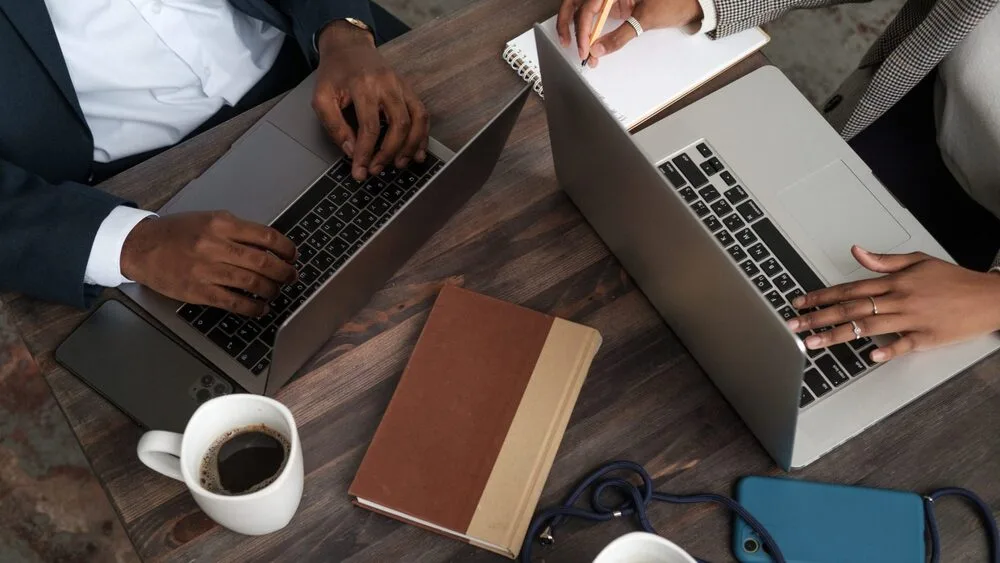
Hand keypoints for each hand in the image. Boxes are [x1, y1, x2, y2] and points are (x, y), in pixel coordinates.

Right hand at [121, 212, 297, 316]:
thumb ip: (237, 231)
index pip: (265, 235)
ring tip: (276, 292)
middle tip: (291, 276)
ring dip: (271, 290)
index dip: (285, 248)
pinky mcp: (199, 291)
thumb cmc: (177, 233)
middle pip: (262, 261)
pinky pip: (233, 302)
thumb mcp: (208, 220)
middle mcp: (215, 245)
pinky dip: (253, 307)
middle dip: (283, 271)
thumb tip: (269, 247)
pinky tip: (261, 308)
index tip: (293, 255)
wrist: (141, 247)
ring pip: (251, 282)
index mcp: (221, 223)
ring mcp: (206, 270)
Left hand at [312, 21, 428, 180]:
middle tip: (377, 169)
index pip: (369, 126)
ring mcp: (402, 86)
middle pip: (399, 124)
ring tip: (399, 164)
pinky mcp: (409, 89)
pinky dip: (422, 135)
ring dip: (411, 146)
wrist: (349, 47)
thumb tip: (351, 151)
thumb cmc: (334, 74)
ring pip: (416, 119)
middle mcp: (387, 84)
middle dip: (389, 152)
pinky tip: (417, 152)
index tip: (360, 171)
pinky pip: (422, 114)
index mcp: (363, 85)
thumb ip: (333, 125)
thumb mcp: (321, 97)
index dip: (366, 152)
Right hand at [556, 0, 702, 66]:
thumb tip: (598, 50)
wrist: (691, 2)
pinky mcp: (614, 4)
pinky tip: (587, 43)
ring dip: (575, 26)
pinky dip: (588, 29)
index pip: (589, 5)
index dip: (583, 28)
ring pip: (582, 7)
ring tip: (576, 46)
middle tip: (566, 43)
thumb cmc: (674, 2)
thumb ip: (619, 36)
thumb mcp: (645, 19)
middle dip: (568, 22)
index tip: (585, 48)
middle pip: (577, 1)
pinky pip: (594, 14)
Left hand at [785, 246, 999, 362]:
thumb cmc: (953, 280)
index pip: (849, 289)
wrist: (988, 297)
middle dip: (818, 317)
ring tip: (814, 342)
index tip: (800, 303)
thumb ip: (883, 260)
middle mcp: (899, 299)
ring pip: (868, 327)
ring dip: (837, 335)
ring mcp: (912, 319)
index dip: (821, 296)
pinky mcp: (927, 338)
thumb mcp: (918, 261)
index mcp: (894, 281)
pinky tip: (869, 357)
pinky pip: (903, 345)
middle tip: (795, 326)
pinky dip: (887, 350)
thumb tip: (856, 251)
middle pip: (851, 309)